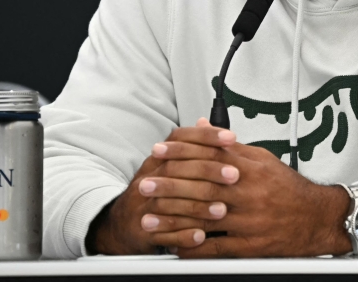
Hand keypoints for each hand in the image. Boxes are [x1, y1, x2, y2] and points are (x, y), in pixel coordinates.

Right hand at [88, 120, 238, 254]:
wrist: (122, 225)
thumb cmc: (154, 192)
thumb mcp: (168, 166)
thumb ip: (189, 147)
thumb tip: (206, 121)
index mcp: (156, 160)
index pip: (179, 139)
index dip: (205, 136)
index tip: (231, 138)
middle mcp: (148, 178)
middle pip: (177, 169)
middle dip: (208, 171)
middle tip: (234, 175)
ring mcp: (142, 206)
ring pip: (170, 203)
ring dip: (198, 207)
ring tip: (223, 210)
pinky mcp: (142, 231)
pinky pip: (163, 234)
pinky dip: (182, 235)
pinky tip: (201, 236)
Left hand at [141, 119, 352, 256]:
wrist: (317, 218)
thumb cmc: (288, 188)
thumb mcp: (262, 160)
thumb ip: (230, 146)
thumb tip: (204, 126)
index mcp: (251, 170)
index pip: (210, 156)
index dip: (182, 153)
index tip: (159, 152)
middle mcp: (250, 194)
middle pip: (203, 187)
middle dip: (170, 186)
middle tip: (145, 186)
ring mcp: (249, 221)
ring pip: (206, 219)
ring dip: (173, 220)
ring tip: (149, 219)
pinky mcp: (251, 247)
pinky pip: (217, 249)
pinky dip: (193, 248)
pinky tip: (174, 246)